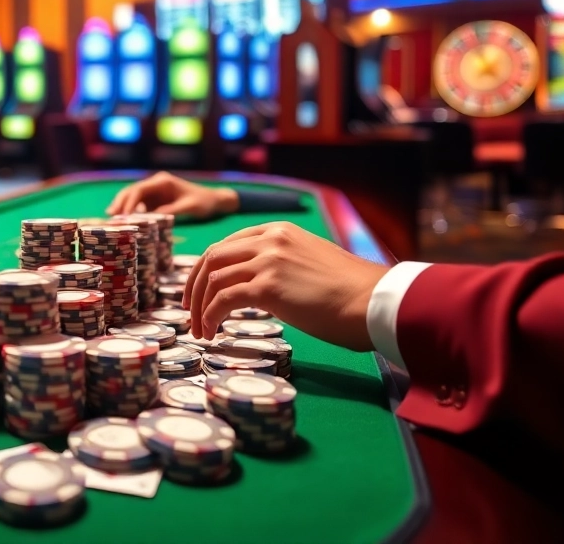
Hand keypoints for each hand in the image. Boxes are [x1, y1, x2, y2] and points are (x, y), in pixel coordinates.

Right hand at [106, 172, 239, 218]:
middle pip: (132, 191)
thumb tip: (151, 218)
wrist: (213, 200)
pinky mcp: (155, 199)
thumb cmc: (203, 202)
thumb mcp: (188, 207)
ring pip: (133, 197)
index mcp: (162, 181)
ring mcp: (154, 191)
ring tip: (112, 218)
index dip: (129, 201)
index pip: (140, 189)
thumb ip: (171, 211)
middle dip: (120, 202)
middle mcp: (155, 183)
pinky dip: (131, 211)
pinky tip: (124, 220)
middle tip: (110, 215)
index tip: (123, 215)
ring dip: (122, 206)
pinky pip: (139, 204)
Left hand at [182, 222, 389, 350]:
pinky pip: (223, 299)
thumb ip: (284, 265)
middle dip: (194, 286)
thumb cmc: (351, 292)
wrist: (374, 300)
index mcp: (279, 231)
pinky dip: (210, 316)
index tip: (199, 290)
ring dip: (200, 307)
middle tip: (189, 311)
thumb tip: (263, 287)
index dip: (207, 268)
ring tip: (200, 330)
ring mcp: (268, 261)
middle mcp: (270, 240)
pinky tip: (212, 332)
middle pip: (213, 258)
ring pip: (213, 279)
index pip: (228, 244)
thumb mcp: (311, 263)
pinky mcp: (268, 286)